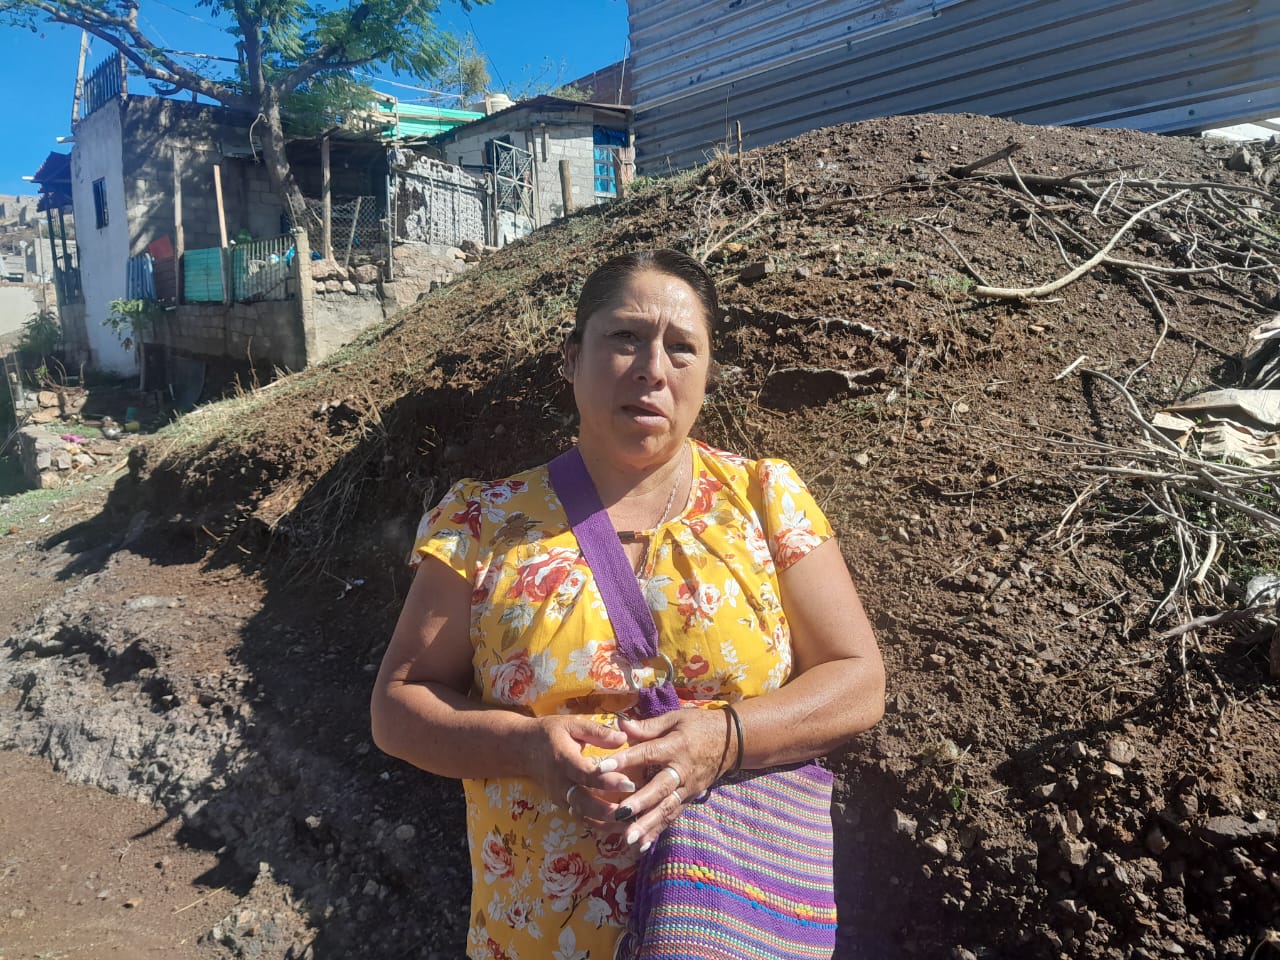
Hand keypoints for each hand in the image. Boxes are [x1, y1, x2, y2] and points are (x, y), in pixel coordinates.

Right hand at [526, 715, 635, 818]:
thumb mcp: (572, 724)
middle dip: (607, 810)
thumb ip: (598, 732)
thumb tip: (623, 737)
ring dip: (605, 823)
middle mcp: (560, 782)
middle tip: (631, 811)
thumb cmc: (551, 733)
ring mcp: (559, 797)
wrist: (522, 748)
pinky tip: (619, 827)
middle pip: (583, 802)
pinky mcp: (562, 805)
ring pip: (582, 815)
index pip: (585, 773)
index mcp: (563, 759)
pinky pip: (581, 818)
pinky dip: (599, 826)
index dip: (606, 780)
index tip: (629, 783)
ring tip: (630, 824)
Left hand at [593, 708, 732, 850]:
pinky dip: (658, 831)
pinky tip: (643, 845)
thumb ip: (648, 726)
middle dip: (640, 802)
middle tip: (620, 813)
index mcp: (675, 746)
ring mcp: (687, 788)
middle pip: (660, 788)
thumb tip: (620, 724)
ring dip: (648, 824)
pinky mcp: (690, 799)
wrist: (732, 742)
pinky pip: (673, 816)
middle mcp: (682, 770)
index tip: (602, 767)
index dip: (626, 760)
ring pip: (667, 808)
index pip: (648, 753)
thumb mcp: (675, 718)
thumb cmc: (699, 726)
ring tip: (629, 838)